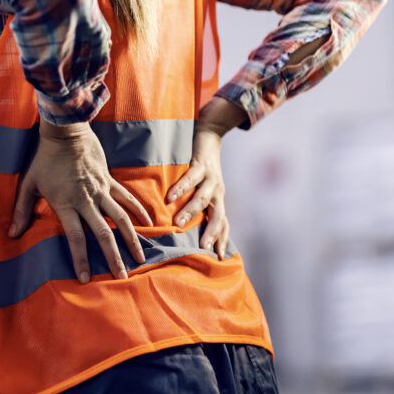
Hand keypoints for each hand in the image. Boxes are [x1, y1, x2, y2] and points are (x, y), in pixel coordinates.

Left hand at [8, 120, 151, 281]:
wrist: (65, 132)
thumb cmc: (44, 159)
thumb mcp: (28, 185)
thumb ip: (21, 211)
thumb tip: (11, 234)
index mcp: (66, 204)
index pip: (75, 238)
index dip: (81, 259)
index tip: (86, 278)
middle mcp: (86, 200)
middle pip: (103, 234)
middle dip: (113, 257)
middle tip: (122, 276)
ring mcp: (101, 190)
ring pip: (121, 219)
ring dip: (131, 239)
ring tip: (140, 258)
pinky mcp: (110, 180)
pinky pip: (127, 198)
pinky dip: (139, 211)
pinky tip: (149, 224)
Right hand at [166, 125, 228, 258]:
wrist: (209, 136)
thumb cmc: (201, 167)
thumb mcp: (203, 188)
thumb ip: (198, 205)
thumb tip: (183, 226)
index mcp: (218, 199)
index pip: (224, 223)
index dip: (223, 239)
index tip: (220, 257)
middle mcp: (218, 191)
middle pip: (218, 216)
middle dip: (211, 232)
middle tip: (202, 248)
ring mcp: (211, 178)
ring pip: (203, 199)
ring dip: (190, 212)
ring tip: (177, 224)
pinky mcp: (201, 164)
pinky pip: (191, 178)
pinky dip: (181, 188)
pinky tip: (170, 196)